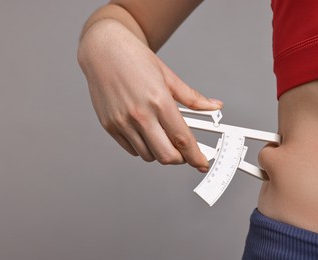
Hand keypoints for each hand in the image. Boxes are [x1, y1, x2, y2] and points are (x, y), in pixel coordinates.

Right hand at [78, 20, 222, 171]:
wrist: (104, 50)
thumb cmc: (135, 59)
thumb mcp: (169, 76)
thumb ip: (192, 98)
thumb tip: (213, 106)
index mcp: (159, 101)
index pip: (182, 139)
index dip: (195, 156)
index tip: (202, 162)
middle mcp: (140, 115)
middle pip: (166, 155)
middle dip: (179, 159)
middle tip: (184, 152)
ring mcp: (122, 122)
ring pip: (148, 155)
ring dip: (160, 152)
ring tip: (163, 135)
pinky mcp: (109, 126)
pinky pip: (131, 149)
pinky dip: (143, 147)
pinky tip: (146, 133)